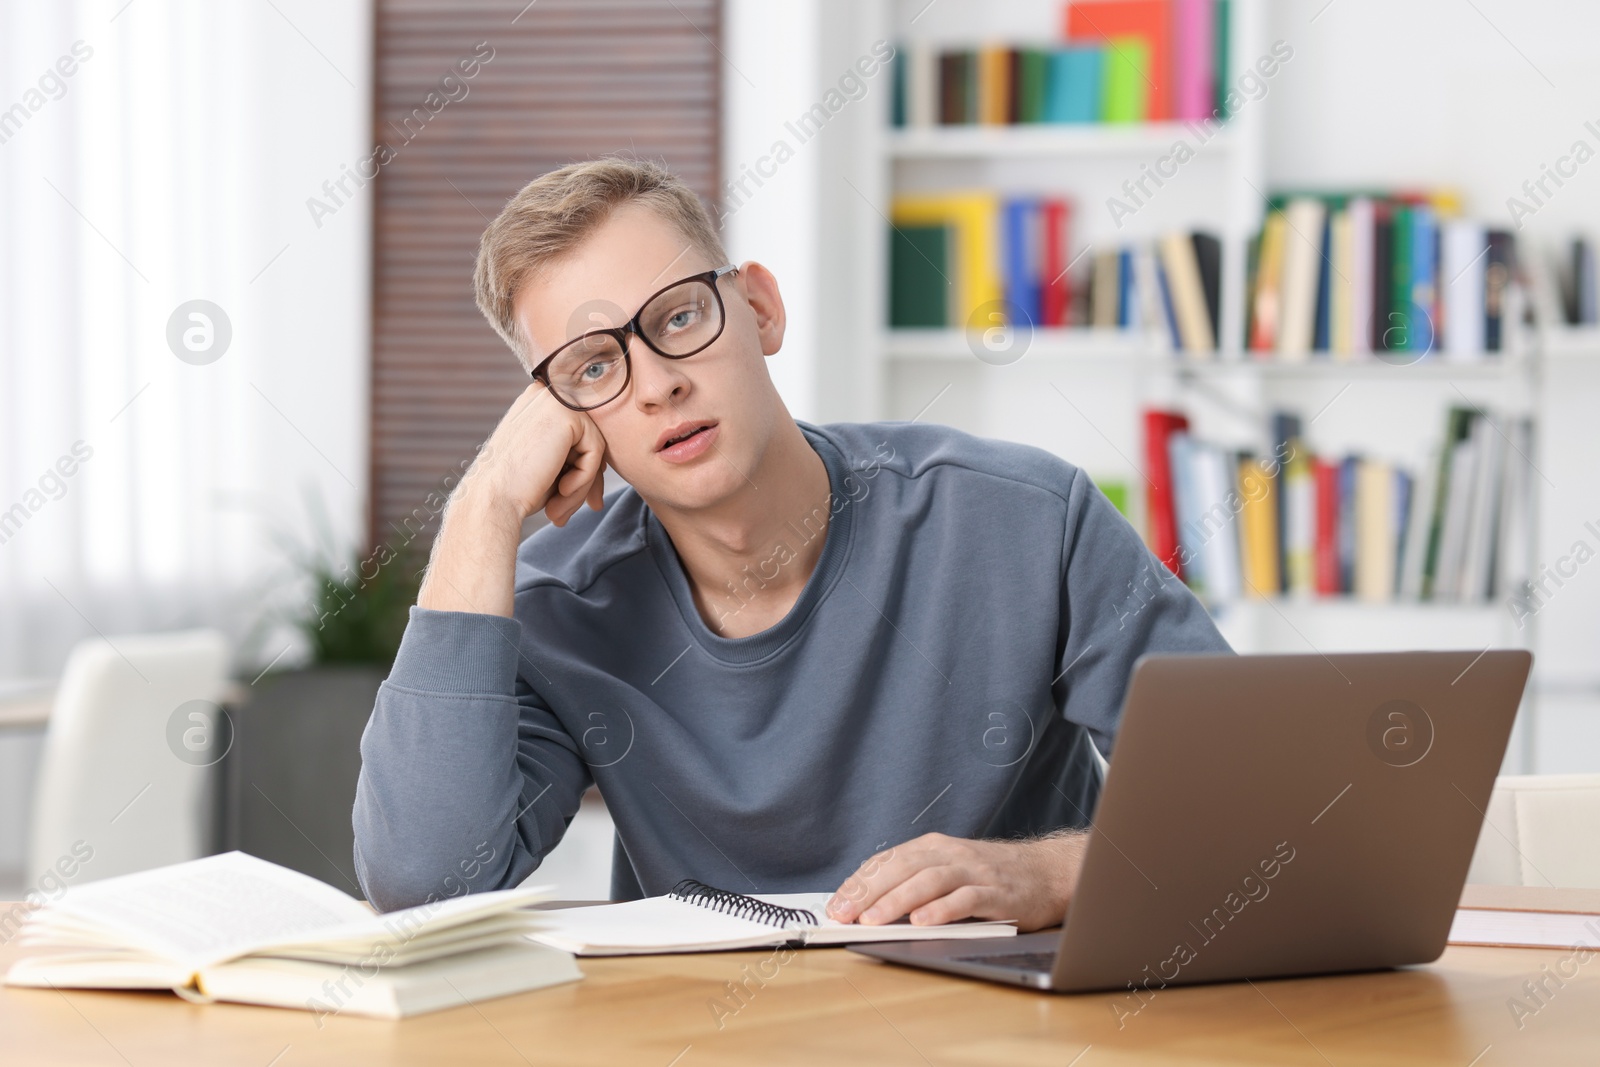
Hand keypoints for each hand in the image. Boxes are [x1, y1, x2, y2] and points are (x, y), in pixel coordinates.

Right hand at [464, 381, 606, 526]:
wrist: (492, 499)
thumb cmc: (515, 489)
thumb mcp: (549, 467)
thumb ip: (574, 457)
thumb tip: (604, 467)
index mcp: (538, 403)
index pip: (578, 434)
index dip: (583, 469)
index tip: (581, 500)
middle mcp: (545, 394)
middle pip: (589, 438)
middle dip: (587, 479)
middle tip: (580, 510)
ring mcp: (557, 400)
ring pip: (594, 446)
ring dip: (583, 485)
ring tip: (560, 510)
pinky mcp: (568, 415)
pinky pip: (596, 451)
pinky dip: (584, 479)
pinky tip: (560, 492)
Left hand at [824, 832, 1087, 933]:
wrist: (1049, 872)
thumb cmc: (994, 876)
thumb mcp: (952, 870)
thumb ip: (918, 881)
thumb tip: (872, 905)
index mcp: (934, 848)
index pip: (888, 861)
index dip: (859, 883)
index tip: (836, 904)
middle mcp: (951, 854)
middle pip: (902, 868)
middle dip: (868, 892)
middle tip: (843, 914)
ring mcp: (974, 872)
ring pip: (928, 881)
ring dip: (896, 900)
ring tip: (872, 920)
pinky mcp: (997, 892)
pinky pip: (965, 899)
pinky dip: (941, 909)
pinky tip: (921, 922)